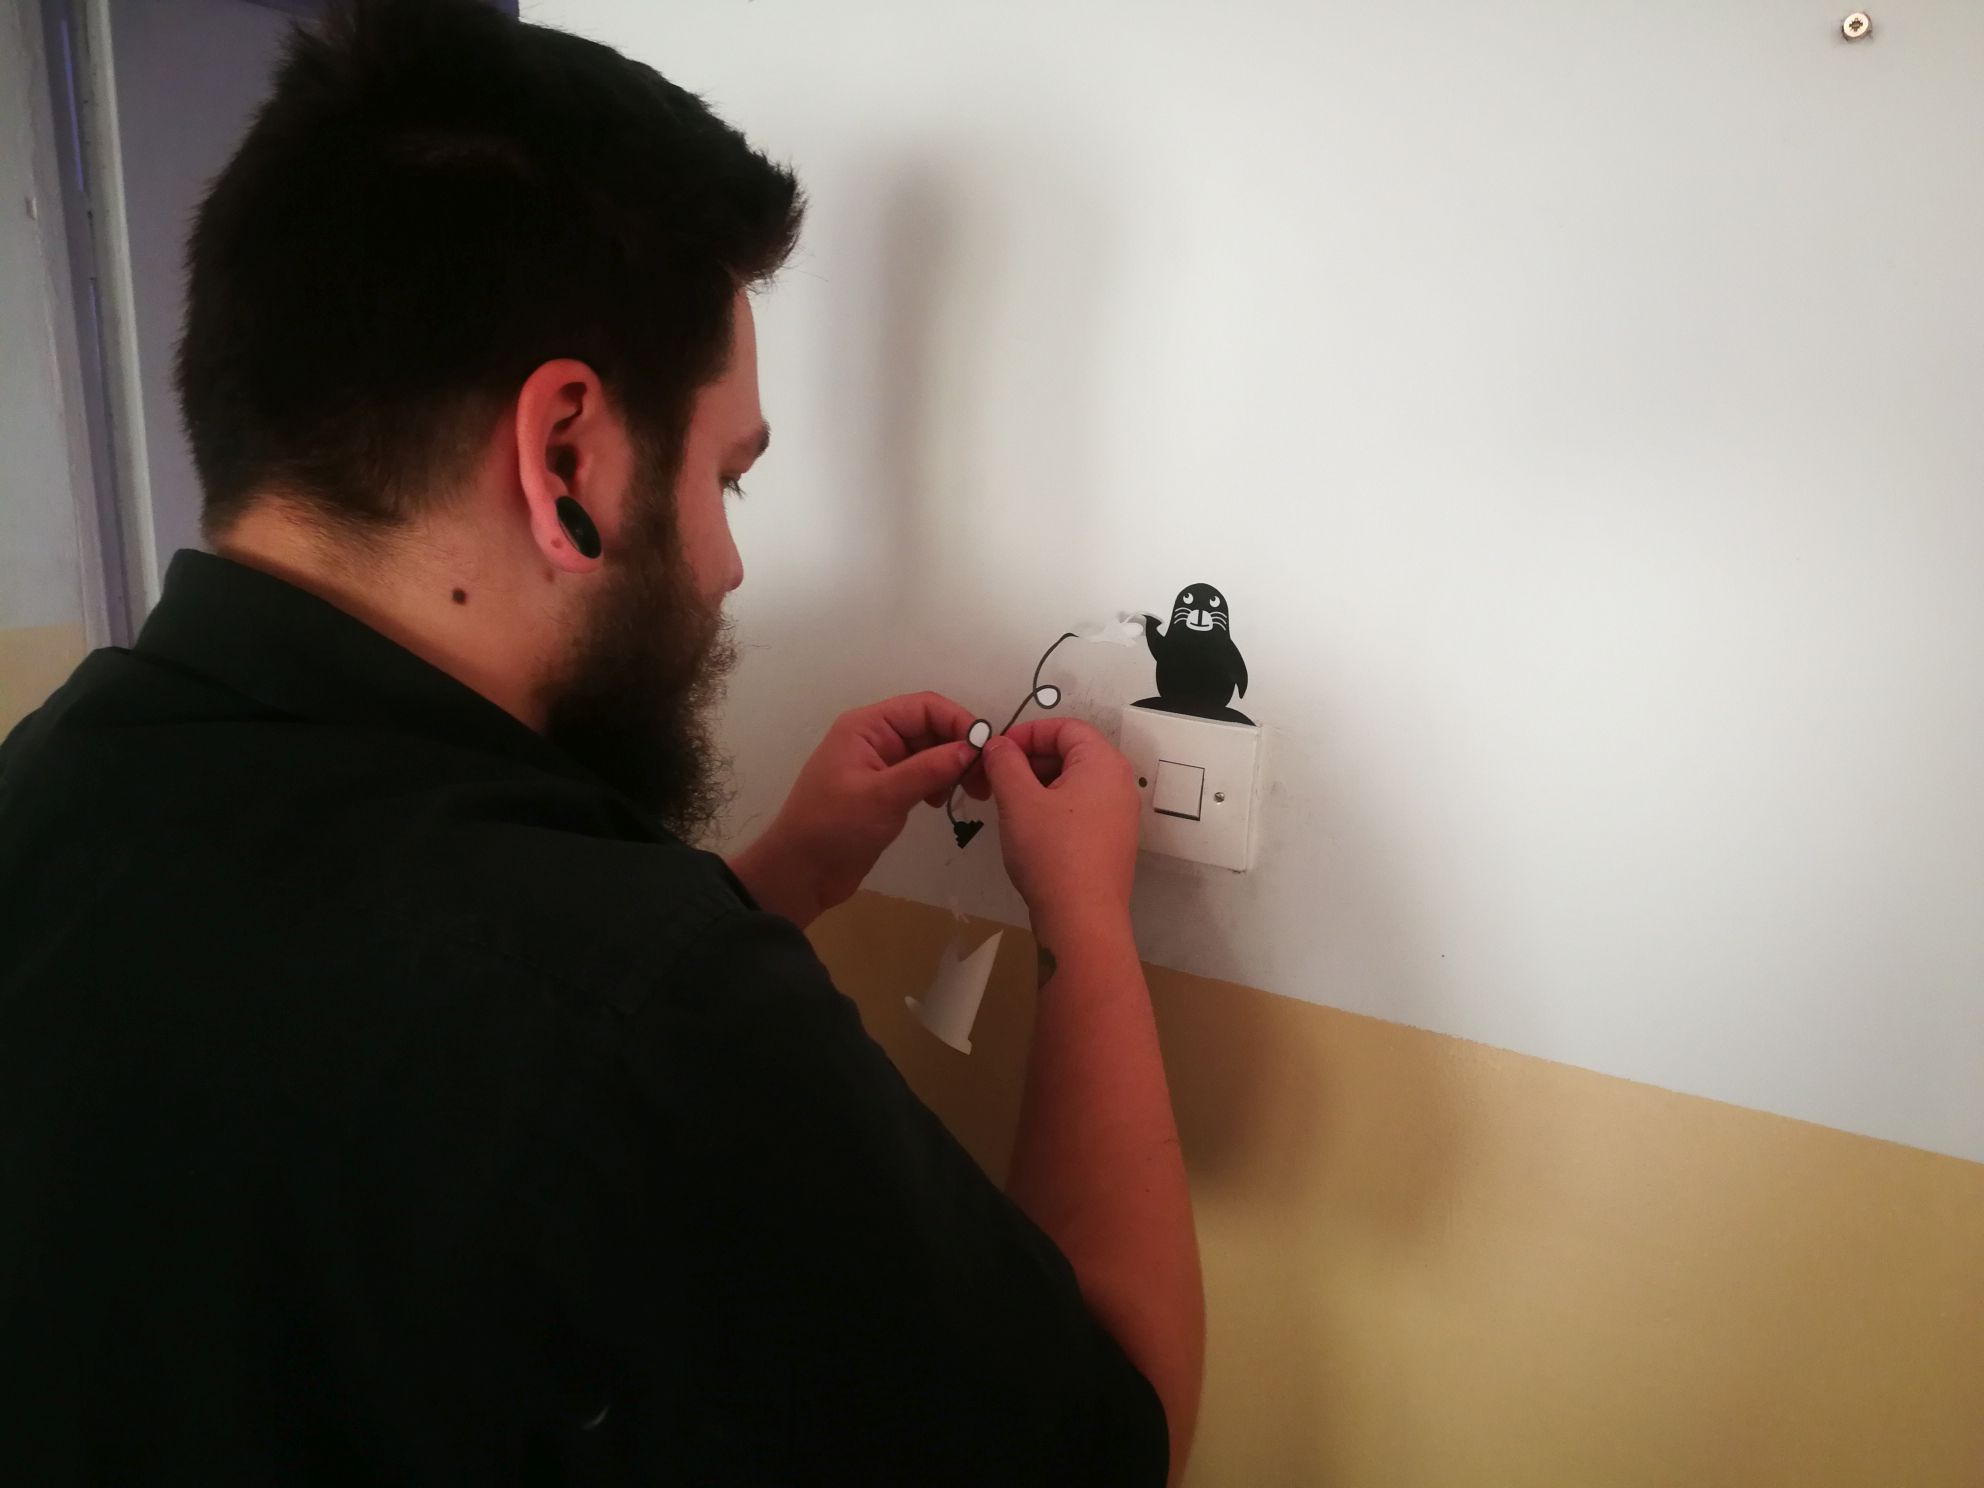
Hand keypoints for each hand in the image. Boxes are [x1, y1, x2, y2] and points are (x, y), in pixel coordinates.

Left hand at [729, 693, 981, 926]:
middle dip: (960, 747)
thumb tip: (972, 749)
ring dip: (952, 766)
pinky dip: (937, 782)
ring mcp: (879, 765)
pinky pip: (920, 774)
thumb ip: (929, 769)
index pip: (924, 707)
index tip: (986, 752)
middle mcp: (874, 738)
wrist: (800, 873)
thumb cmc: (833, 828)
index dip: (959, 722)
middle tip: (985, 780)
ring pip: (928, 752)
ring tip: (971, 793)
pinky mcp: (884, 790)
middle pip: (930, 727)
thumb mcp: (883, 796)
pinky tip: (942, 801)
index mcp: (867, 727)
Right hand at [978, 717, 1140, 932]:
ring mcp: (1118, 815)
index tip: (995, 752)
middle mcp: (1118, 783)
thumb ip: (1004, 762)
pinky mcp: (1110, 841)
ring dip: (1035, 785)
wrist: (1081, 919)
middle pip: (1069, 753)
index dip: (1026, 734)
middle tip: (993, 779)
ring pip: (1072, 783)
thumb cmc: (1052, 853)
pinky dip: (1051, 808)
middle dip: (1027, 761)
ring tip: (1004, 804)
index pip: (1064, 727)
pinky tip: (1026, 828)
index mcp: (1103, 763)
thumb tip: (997, 744)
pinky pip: (1078, 809)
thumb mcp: (1018, 800)